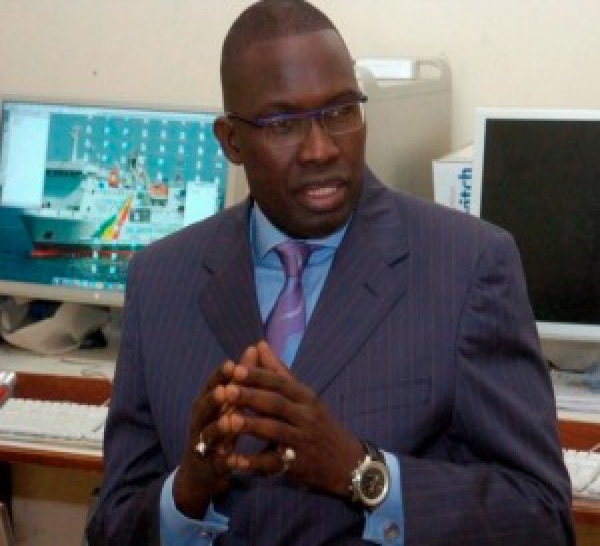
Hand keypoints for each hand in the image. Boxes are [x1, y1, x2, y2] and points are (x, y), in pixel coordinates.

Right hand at [173, 347, 259, 517]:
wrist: (201, 474)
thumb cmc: (220, 430)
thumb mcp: (229, 404)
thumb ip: (241, 378)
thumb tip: (255, 347)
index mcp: (206, 404)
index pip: (212, 385)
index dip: (220, 376)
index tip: (231, 363)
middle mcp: (200, 422)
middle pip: (204, 408)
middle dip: (214, 399)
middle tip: (224, 390)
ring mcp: (201, 445)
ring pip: (208, 435)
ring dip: (218, 429)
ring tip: (228, 422)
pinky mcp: (208, 468)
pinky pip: (217, 463)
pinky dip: (225, 461)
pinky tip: (234, 458)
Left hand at [221, 341, 363, 498]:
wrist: (347, 462)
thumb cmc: (319, 424)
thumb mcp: (305, 397)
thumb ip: (279, 372)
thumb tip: (259, 345)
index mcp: (306, 397)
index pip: (280, 383)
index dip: (258, 376)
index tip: (234, 369)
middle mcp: (306, 416)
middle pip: (276, 403)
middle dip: (250, 397)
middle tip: (226, 391)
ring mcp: (303, 441)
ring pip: (275, 430)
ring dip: (250, 426)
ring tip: (225, 422)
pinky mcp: (298, 465)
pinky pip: (273, 463)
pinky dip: (253, 462)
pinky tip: (233, 461)